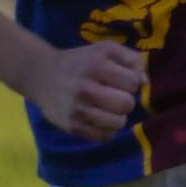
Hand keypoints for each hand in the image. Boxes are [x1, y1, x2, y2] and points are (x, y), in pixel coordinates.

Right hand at [25, 39, 142, 140]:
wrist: (41, 75)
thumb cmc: (80, 61)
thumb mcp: (105, 50)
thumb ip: (131, 59)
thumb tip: (144, 81)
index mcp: (95, 66)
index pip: (133, 83)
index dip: (132, 82)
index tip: (120, 80)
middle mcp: (85, 88)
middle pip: (127, 104)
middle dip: (126, 100)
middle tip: (115, 95)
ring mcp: (77, 110)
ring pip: (118, 124)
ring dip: (118, 117)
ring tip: (108, 108)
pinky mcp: (72, 126)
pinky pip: (104, 136)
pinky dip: (106, 129)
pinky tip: (98, 118)